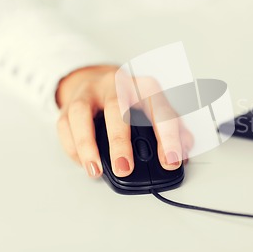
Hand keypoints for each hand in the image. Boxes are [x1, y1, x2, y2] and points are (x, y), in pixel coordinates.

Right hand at [56, 65, 192, 177]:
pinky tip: (83, 163)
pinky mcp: (70, 102)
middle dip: (121, 141)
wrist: (104, 81)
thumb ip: (176, 130)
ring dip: (87, 144)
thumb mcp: (159, 110)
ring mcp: (92, 92)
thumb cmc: (135, 102)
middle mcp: (119, 85)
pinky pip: (65, 123)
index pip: (160, 111)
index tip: (171, 161)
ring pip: (83, 113)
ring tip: (95, 170)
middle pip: (118, 109)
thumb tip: (187, 150)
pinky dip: (72, 146)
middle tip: (125, 169)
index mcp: (147, 87)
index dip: (168, 137)